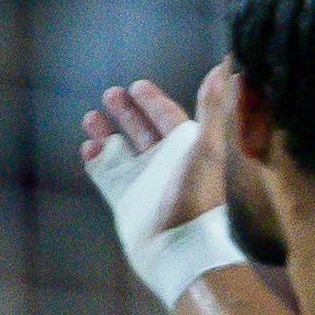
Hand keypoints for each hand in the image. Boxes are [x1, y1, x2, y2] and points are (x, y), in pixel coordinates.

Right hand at [80, 70, 247, 303]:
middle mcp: (166, 164)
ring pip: (122, 148)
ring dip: (107, 130)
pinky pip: (105, 171)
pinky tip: (89, 144)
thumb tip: (226, 66)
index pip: (170, 117)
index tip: (137, 85)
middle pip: (144, 130)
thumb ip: (213, 107)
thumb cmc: (196, 197)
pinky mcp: (124, 199)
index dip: (154, 101)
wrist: (179, 248)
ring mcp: (143, 181)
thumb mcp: (204, 145)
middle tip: (111, 93)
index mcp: (188, 150)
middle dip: (128, 111)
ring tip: (91, 116)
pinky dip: (96, 156)